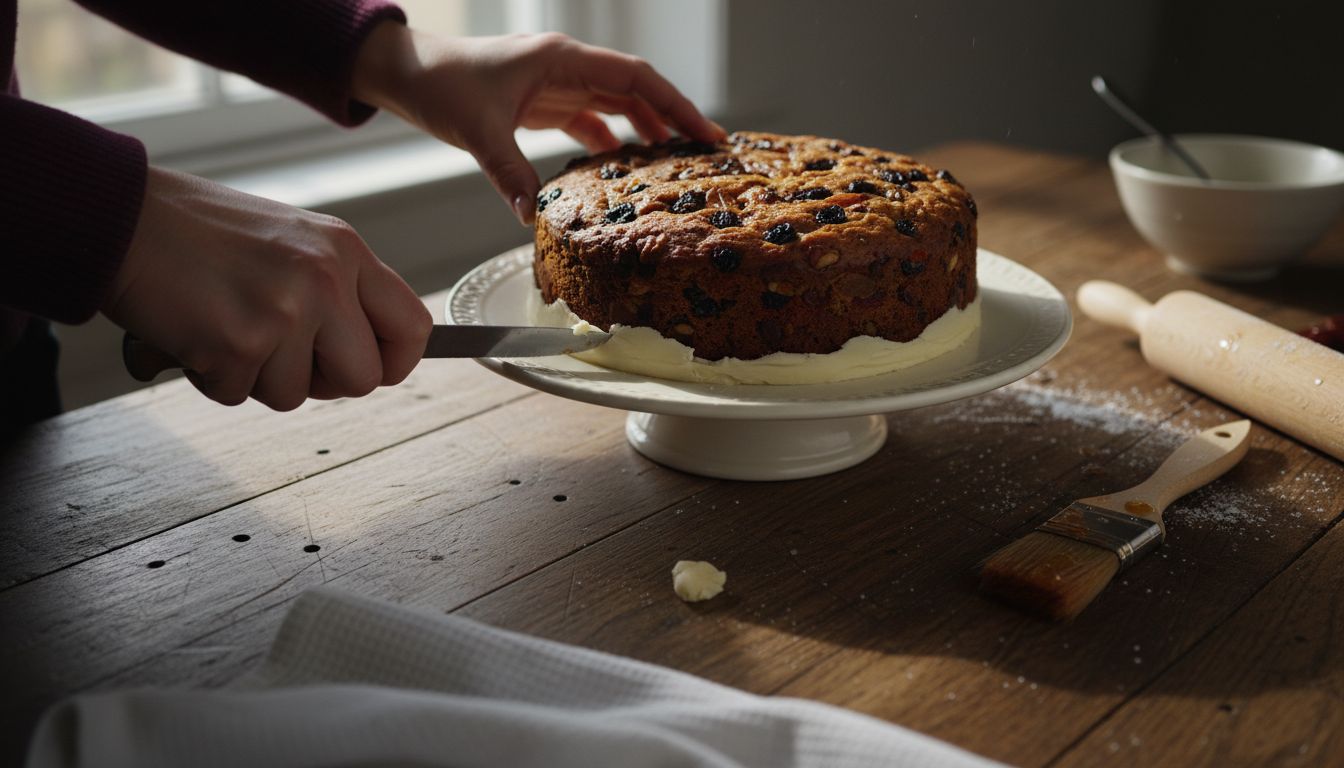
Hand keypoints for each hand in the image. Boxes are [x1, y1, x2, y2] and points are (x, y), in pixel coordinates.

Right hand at [103, 167, 431, 409]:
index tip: (370, 368)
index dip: (394, 362)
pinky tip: (195, 331)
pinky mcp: (238, 343)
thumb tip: (369, 352)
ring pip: (294, 395)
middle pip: (363, 379)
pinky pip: (238, 394)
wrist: (122, 216)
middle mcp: (326, 279)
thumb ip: (336, 289)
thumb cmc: (201, 232)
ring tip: (224, 324)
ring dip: (254, 376)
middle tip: (278, 352)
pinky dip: (211, 376)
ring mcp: (285, 312)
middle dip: (321, 382)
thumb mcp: (292, 240)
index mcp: (346, 251)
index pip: (414, 327)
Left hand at [352, 24, 725, 224]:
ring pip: (618, 105)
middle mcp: (567, 67)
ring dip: (647, 131)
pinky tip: (624, 169)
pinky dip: (611, 142)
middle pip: (637, 90)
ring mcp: (558, 84)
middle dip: (673, 119)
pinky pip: (592, 121)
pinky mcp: (544, 103)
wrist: (408, 73)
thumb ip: (509, 172)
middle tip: (706, 154)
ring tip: (675, 165)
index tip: (705, 132)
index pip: (636, 78)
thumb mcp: (477, 130)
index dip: (675, 104)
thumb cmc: (441, 84)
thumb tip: (533, 216)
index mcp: (562, 59)